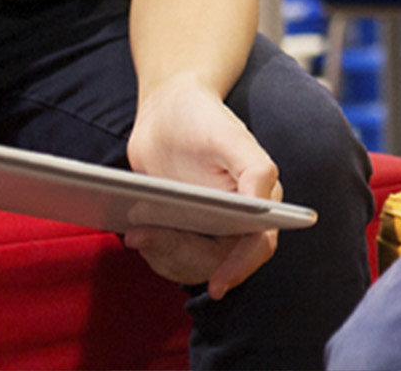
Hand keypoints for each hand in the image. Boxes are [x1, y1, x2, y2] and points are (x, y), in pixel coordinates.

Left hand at [123, 73, 279, 298]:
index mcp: (261, 196)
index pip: (259, 244)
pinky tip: (136, 232)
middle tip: (143, 235)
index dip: (240, 267)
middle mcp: (241, 217)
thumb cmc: (202, 118)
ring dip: (163, 255)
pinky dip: (155, 250)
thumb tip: (265, 206)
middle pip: (216, 261)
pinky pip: (173, 257)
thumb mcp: (229, 137)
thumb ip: (255, 168)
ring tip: (136, 232)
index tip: (217, 286)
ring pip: (192, 265)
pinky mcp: (185, 228)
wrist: (167, 113)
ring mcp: (211, 226)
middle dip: (180, 254)